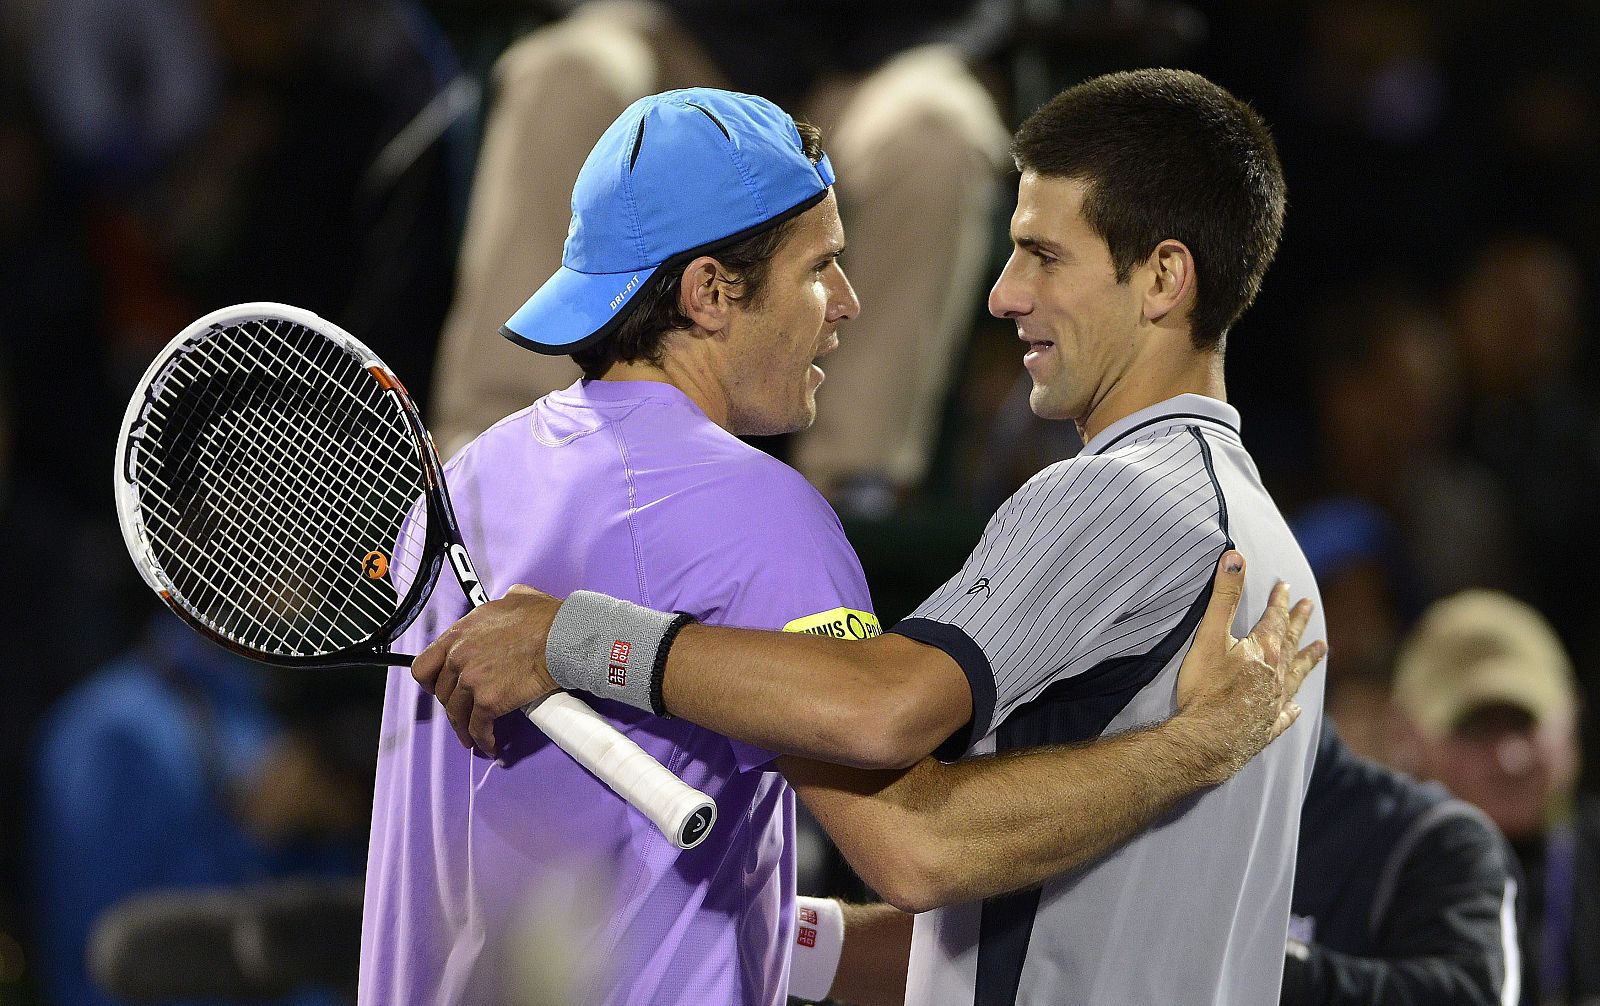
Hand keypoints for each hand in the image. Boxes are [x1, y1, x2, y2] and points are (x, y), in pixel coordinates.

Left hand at [412, 584, 563, 755]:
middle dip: (453, 705)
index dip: (431, 682)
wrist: (562, 637)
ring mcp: (472, 680)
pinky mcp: (489, 701)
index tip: (440, 690)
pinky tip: (490, 744)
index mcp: (460, 633)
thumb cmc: (546, 618)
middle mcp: (459, 656)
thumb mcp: (516, 597)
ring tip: (473, 737)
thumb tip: (510, 601)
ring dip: (464, 729)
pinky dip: (483, 739)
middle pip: (442, 693)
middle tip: (464, 713)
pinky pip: (478, 727)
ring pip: (457, 714)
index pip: (424, 665)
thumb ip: (502, 604)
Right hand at [1174, 550, 1325, 783]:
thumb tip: (1236, 557)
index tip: (1286, 586)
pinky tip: (1295, 707)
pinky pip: (1285, 714)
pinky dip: (1291, 708)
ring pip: (1297, 676)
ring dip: (1308, 660)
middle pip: (1291, 643)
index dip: (1280, 601)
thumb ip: (1225, 596)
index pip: (1275, 619)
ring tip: (1322, 648)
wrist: (1208, 739)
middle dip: (1298, 622)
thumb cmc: (1206, 688)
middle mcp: (1276, 675)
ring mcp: (1274, 703)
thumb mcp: (1210, 636)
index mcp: (1264, 651)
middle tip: (1310, 606)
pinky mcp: (1267, 727)